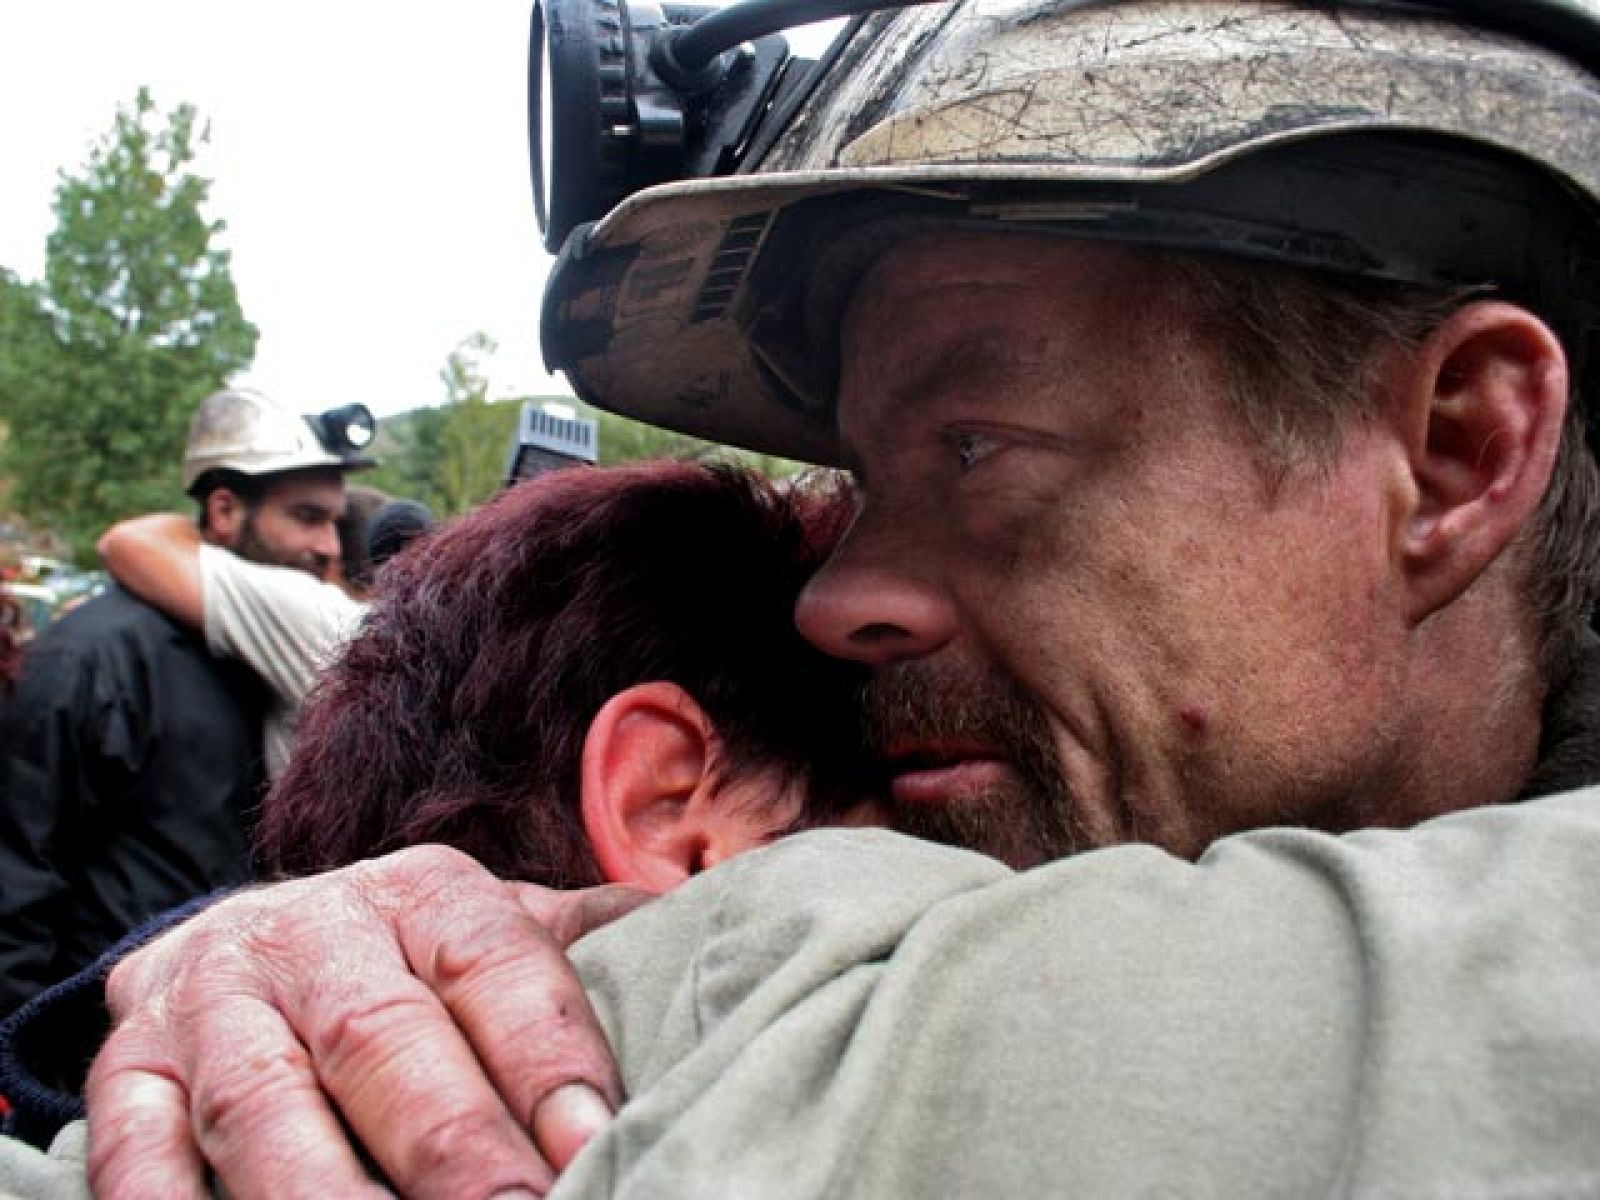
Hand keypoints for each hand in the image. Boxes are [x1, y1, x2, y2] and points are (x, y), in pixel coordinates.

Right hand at [84, 844, 649, 1199]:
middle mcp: (313, 933)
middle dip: (453, 1145)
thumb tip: (709, 924)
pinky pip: (135, 1148)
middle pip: (384, 1039)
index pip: (495, 966)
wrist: (245, 945)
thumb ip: (580, 939)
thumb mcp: (490, 928)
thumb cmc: (405, 960)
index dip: (546, 1058)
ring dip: (321, 1195)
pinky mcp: (128, 1071)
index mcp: (423, 892)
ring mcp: (211, 1003)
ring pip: (264, 1105)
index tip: (594, 1145)